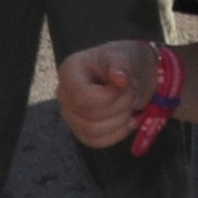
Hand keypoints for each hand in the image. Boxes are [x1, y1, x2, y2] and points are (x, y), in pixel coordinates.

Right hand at [54, 37, 160, 151]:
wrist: (130, 74)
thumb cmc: (123, 60)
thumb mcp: (125, 55)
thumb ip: (121, 64)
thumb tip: (120, 79)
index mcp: (69, 71)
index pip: (81, 96)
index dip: (108, 97)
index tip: (125, 85)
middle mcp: (64, 95)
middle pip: (90, 116)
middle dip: (120, 106)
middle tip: (133, 92)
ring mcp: (71, 115)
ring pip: (93, 132)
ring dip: (120, 121)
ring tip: (130, 105)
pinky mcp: (81, 131)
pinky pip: (96, 142)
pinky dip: (118, 134)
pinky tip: (130, 121)